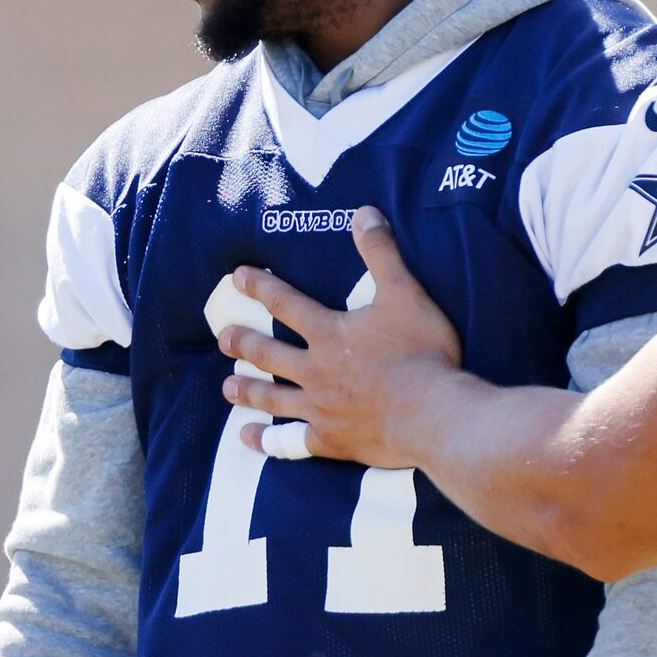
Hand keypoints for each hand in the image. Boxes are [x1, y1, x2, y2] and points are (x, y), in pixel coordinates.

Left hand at [221, 212, 466, 468]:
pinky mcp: (330, 441)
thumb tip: (363, 213)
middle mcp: (314, 370)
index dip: (260, 287)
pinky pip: (288, 443)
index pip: (285, 303)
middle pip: (268, 353)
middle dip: (243, 342)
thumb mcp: (406, 293)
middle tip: (222, 336)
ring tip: (226, 386)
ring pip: (271, 397)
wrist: (434, 415)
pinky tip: (248, 438)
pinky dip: (266, 441)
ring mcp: (319, 409)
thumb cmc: (422, 353)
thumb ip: (382, 253)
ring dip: (247, 389)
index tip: (238, 277)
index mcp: (329, 333)